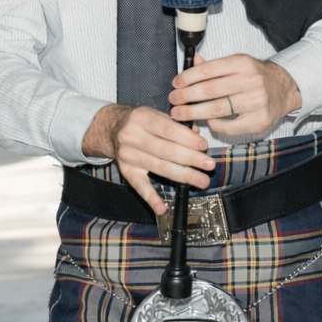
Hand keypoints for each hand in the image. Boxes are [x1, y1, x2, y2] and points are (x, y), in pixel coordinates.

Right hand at [80, 104, 214, 215]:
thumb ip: (176, 124)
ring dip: (182, 176)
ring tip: (201, 181)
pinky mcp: (126, 171)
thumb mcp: (155, 113)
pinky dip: (151, 198)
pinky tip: (162, 208)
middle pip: (166, 151)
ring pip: (159, 168)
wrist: (112, 127)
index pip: (169, 130)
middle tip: (209, 165)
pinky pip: (139, 187)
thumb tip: (196, 135)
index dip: (188, 139)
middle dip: (191, 159)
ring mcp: (128, 156)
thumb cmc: (141, 120)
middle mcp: (133, 136)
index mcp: (142, 118)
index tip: (204, 147)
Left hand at [169, 54, 302, 136]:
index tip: (176, 84)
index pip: (208, 70)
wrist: (285, 89)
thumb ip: (214, 65)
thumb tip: (192, 60)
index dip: (188, 77)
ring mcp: (256, 102)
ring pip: (216, 109)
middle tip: (173, 100)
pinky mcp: (259, 121)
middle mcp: (251, 81)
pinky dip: (214, 125)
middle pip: (209, 90)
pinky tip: (206, 122)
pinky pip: (229, 127)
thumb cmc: (256, 76)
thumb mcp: (237, 63)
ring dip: (194, 113)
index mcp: (243, 63)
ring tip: (180, 114)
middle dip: (186, 96)